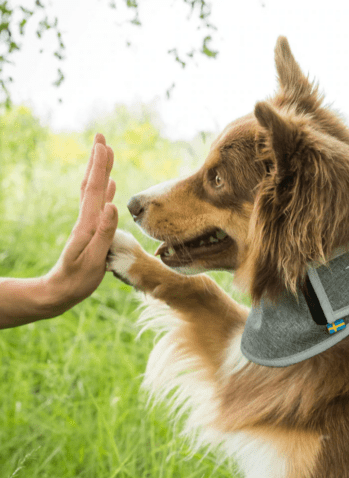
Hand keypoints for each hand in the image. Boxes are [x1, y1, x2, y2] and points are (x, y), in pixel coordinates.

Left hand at [43, 133, 117, 313]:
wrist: (60, 291)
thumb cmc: (78, 279)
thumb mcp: (94, 259)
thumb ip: (104, 233)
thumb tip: (112, 206)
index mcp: (88, 224)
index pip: (94, 190)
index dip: (100, 167)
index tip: (103, 145)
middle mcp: (86, 220)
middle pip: (91, 185)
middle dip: (97, 161)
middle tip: (101, 139)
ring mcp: (87, 225)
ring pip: (92, 192)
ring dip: (99, 172)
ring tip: (105, 156)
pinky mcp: (89, 232)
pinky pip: (97, 206)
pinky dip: (103, 192)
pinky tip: (109, 188)